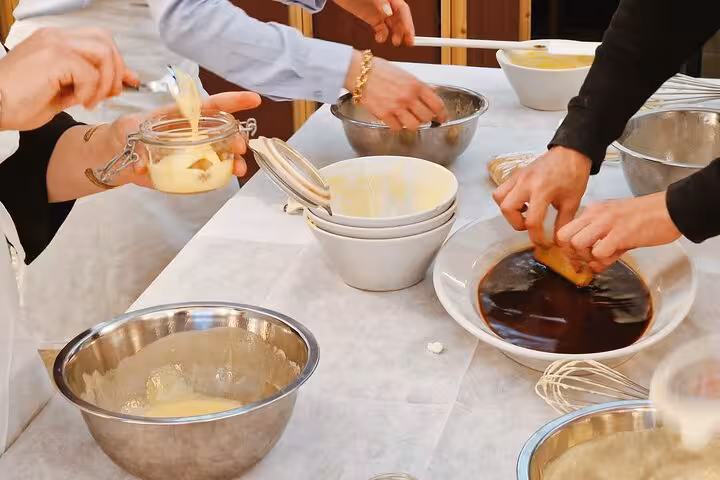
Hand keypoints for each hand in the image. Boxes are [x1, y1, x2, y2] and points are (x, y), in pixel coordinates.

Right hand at [0, 27, 136, 130]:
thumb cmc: (20, 103)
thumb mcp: (63, 93)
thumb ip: (89, 84)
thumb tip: (117, 85)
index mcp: (56, 42)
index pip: (98, 41)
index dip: (118, 61)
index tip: (129, 82)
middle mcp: (55, 37)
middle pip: (105, 40)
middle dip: (117, 69)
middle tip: (111, 94)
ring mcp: (54, 43)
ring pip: (103, 52)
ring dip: (105, 80)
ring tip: (92, 100)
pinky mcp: (53, 56)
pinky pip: (90, 71)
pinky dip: (91, 89)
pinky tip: (79, 101)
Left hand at [109, 91, 261, 185]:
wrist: (115, 156)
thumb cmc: (123, 134)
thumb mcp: (126, 130)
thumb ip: (134, 141)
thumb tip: (140, 162)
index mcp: (181, 116)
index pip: (210, 106)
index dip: (232, 101)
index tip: (253, 100)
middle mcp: (192, 133)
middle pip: (222, 132)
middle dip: (236, 137)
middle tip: (240, 147)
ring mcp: (192, 152)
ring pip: (221, 153)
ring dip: (234, 160)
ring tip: (239, 168)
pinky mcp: (188, 170)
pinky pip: (210, 171)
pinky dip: (222, 175)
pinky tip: (228, 178)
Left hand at [333, 0, 413, 45]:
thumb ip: (379, 3)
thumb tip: (388, 12)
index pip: (403, 10)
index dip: (408, 23)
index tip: (410, 35)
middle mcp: (386, 4)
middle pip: (400, 18)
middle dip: (405, 31)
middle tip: (407, 43)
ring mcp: (379, 11)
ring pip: (392, 24)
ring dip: (395, 34)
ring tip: (395, 43)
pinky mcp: (371, 17)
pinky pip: (381, 28)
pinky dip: (382, 35)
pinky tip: (380, 39)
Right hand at [346, 53, 446, 129]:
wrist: (359, 72)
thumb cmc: (378, 70)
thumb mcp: (405, 73)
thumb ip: (419, 85)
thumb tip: (431, 90)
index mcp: (416, 85)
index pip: (437, 104)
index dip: (442, 113)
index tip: (442, 117)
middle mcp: (408, 97)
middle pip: (427, 117)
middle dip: (426, 118)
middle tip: (422, 116)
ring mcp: (397, 107)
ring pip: (415, 125)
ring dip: (413, 123)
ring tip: (408, 118)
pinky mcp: (385, 115)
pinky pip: (398, 127)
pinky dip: (398, 126)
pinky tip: (396, 119)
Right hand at [492, 146, 591, 245]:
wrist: (571, 152)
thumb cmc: (574, 174)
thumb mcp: (572, 201)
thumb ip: (563, 222)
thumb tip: (557, 240)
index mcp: (542, 190)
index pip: (532, 221)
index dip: (537, 237)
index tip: (543, 243)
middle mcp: (526, 183)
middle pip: (507, 209)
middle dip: (517, 223)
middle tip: (530, 226)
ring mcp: (518, 177)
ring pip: (499, 198)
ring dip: (509, 211)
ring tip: (524, 213)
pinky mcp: (516, 174)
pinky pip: (502, 189)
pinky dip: (507, 200)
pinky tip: (523, 202)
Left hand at [556, 192, 681, 271]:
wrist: (671, 209)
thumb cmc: (647, 218)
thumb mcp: (617, 226)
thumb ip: (602, 243)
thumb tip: (593, 265)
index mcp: (592, 211)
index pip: (564, 230)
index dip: (567, 249)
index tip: (577, 258)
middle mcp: (595, 215)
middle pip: (564, 237)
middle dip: (571, 255)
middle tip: (586, 261)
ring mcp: (606, 223)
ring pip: (576, 244)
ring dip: (586, 257)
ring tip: (602, 258)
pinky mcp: (620, 233)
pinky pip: (599, 252)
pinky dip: (604, 260)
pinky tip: (615, 256)